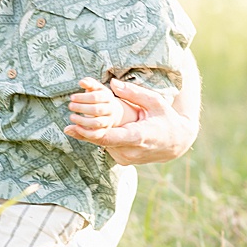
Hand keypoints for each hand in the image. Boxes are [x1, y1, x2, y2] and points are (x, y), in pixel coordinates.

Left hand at [65, 77, 196, 163]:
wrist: (177, 143)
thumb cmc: (166, 118)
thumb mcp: (155, 102)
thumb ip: (134, 93)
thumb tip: (113, 84)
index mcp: (139, 136)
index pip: (110, 137)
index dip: (90, 132)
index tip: (74, 124)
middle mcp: (131, 151)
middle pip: (101, 141)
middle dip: (85, 129)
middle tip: (69, 117)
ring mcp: (128, 159)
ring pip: (102, 145)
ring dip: (92, 132)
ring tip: (78, 118)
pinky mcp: (124, 161)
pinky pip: (107, 148)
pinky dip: (100, 138)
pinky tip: (93, 126)